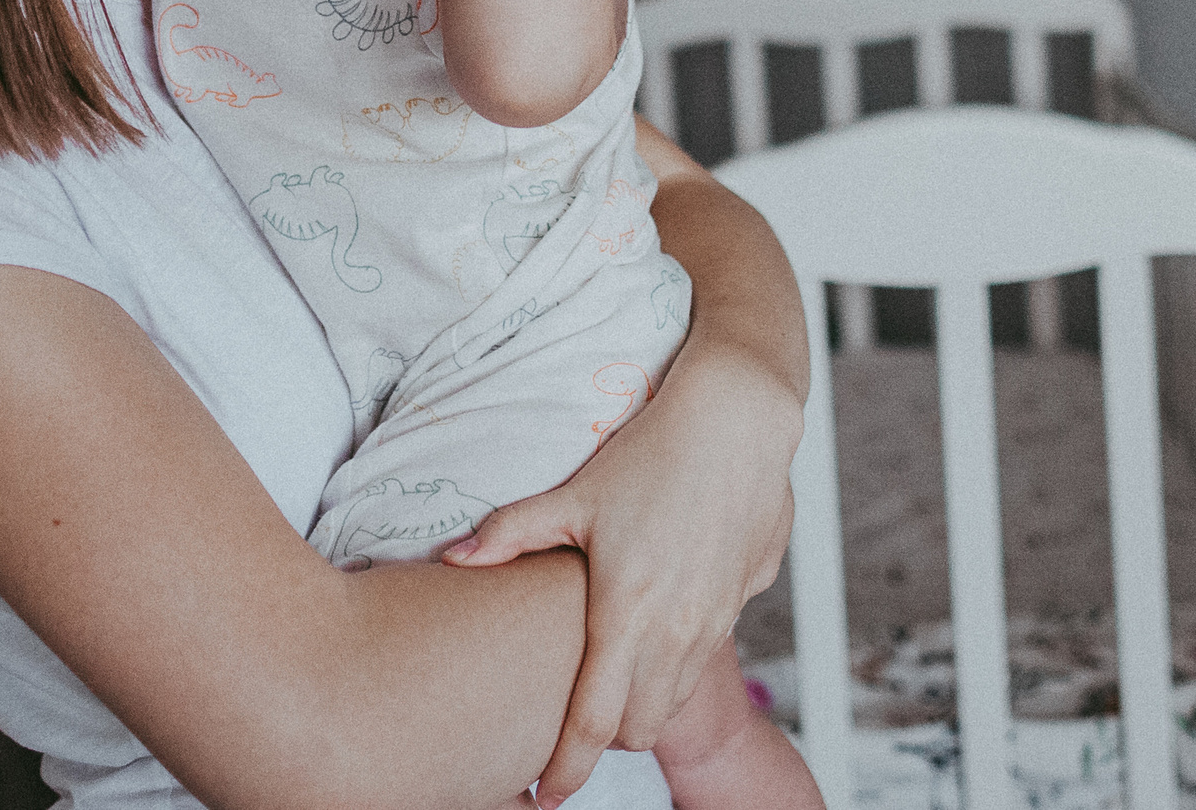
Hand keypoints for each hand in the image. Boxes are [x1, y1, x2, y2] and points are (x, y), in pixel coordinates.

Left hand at [438, 344, 797, 804]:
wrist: (739, 423)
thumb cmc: (653, 454)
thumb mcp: (575, 496)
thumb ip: (511, 534)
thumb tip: (454, 558)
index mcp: (626, 612)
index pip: (593, 721)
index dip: (567, 768)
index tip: (547, 794)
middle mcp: (675, 631)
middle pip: (638, 729)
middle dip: (603, 738)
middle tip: (569, 724)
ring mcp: (715, 621)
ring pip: (674, 702)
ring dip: (642, 706)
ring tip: (607, 685)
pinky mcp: (742, 602)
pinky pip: (702, 661)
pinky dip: (674, 668)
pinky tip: (653, 632)